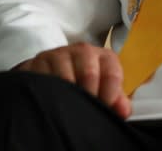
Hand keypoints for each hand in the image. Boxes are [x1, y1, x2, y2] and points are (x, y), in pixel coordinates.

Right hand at [15, 43, 130, 118]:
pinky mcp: (39, 61)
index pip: (112, 74)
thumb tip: (123, 111)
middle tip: (85, 111)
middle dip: (89, 97)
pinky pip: (43, 79)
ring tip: (69, 108)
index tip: (104, 108)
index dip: (110, 96)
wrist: (54, 68)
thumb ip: (117, 100)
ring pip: (65, 78)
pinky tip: (52, 101)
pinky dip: (49, 93)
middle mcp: (82, 51)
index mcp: (103, 56)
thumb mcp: (103, 88)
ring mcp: (59, 54)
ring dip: (68, 97)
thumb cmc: (85, 81)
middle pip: (89, 74)